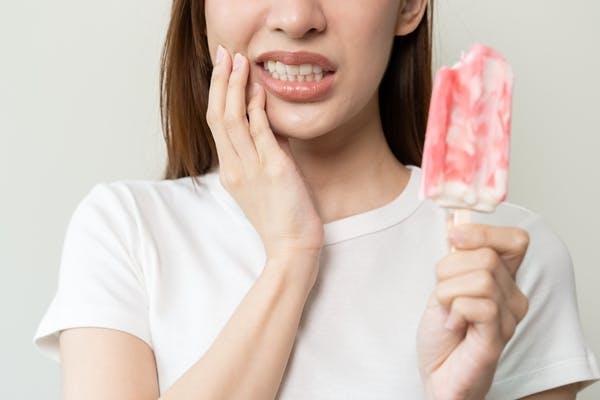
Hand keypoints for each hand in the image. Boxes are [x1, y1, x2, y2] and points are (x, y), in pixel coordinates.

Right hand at [206, 46, 323, 266]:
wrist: (292, 247)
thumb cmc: (282, 216)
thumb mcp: (266, 180)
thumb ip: (263, 150)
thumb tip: (266, 120)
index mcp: (230, 171)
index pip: (216, 124)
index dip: (216, 93)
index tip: (221, 67)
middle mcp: (235, 168)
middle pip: (218, 117)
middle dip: (220, 82)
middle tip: (223, 52)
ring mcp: (251, 170)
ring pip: (232, 121)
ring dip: (234, 88)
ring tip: (238, 61)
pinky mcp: (274, 171)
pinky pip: (260, 134)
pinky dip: (257, 110)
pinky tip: (258, 90)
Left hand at [416, 223, 529, 399]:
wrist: (436, 371)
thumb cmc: (442, 330)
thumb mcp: (445, 282)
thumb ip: (456, 255)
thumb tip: (455, 219)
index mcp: (503, 278)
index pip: (515, 239)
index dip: (483, 232)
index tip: (453, 237)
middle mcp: (512, 296)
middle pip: (485, 256)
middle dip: (449, 269)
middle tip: (443, 294)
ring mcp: (508, 317)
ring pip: (480, 278)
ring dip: (448, 292)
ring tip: (447, 311)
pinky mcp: (497, 336)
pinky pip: (477, 304)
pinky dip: (453, 311)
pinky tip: (453, 325)